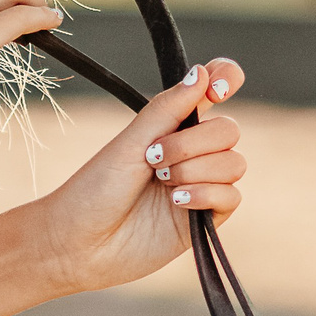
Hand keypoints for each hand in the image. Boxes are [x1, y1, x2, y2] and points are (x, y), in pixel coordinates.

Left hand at [27, 58, 246, 295]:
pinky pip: (232, 196)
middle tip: (153, 159)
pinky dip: (206, 194)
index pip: (216, 87)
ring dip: (196, 169)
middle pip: (228, 129)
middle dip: (194, 143)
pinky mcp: (206, 218)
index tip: (217, 92)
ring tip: (162, 183)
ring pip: (234, 163)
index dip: (227, 78)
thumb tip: (203, 72)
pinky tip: (176, 203)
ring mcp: (201, 183)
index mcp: (172, 123)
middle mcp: (191, 151)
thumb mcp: (130, 143)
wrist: (81, 243)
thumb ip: (168, 109)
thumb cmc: (96, 189)